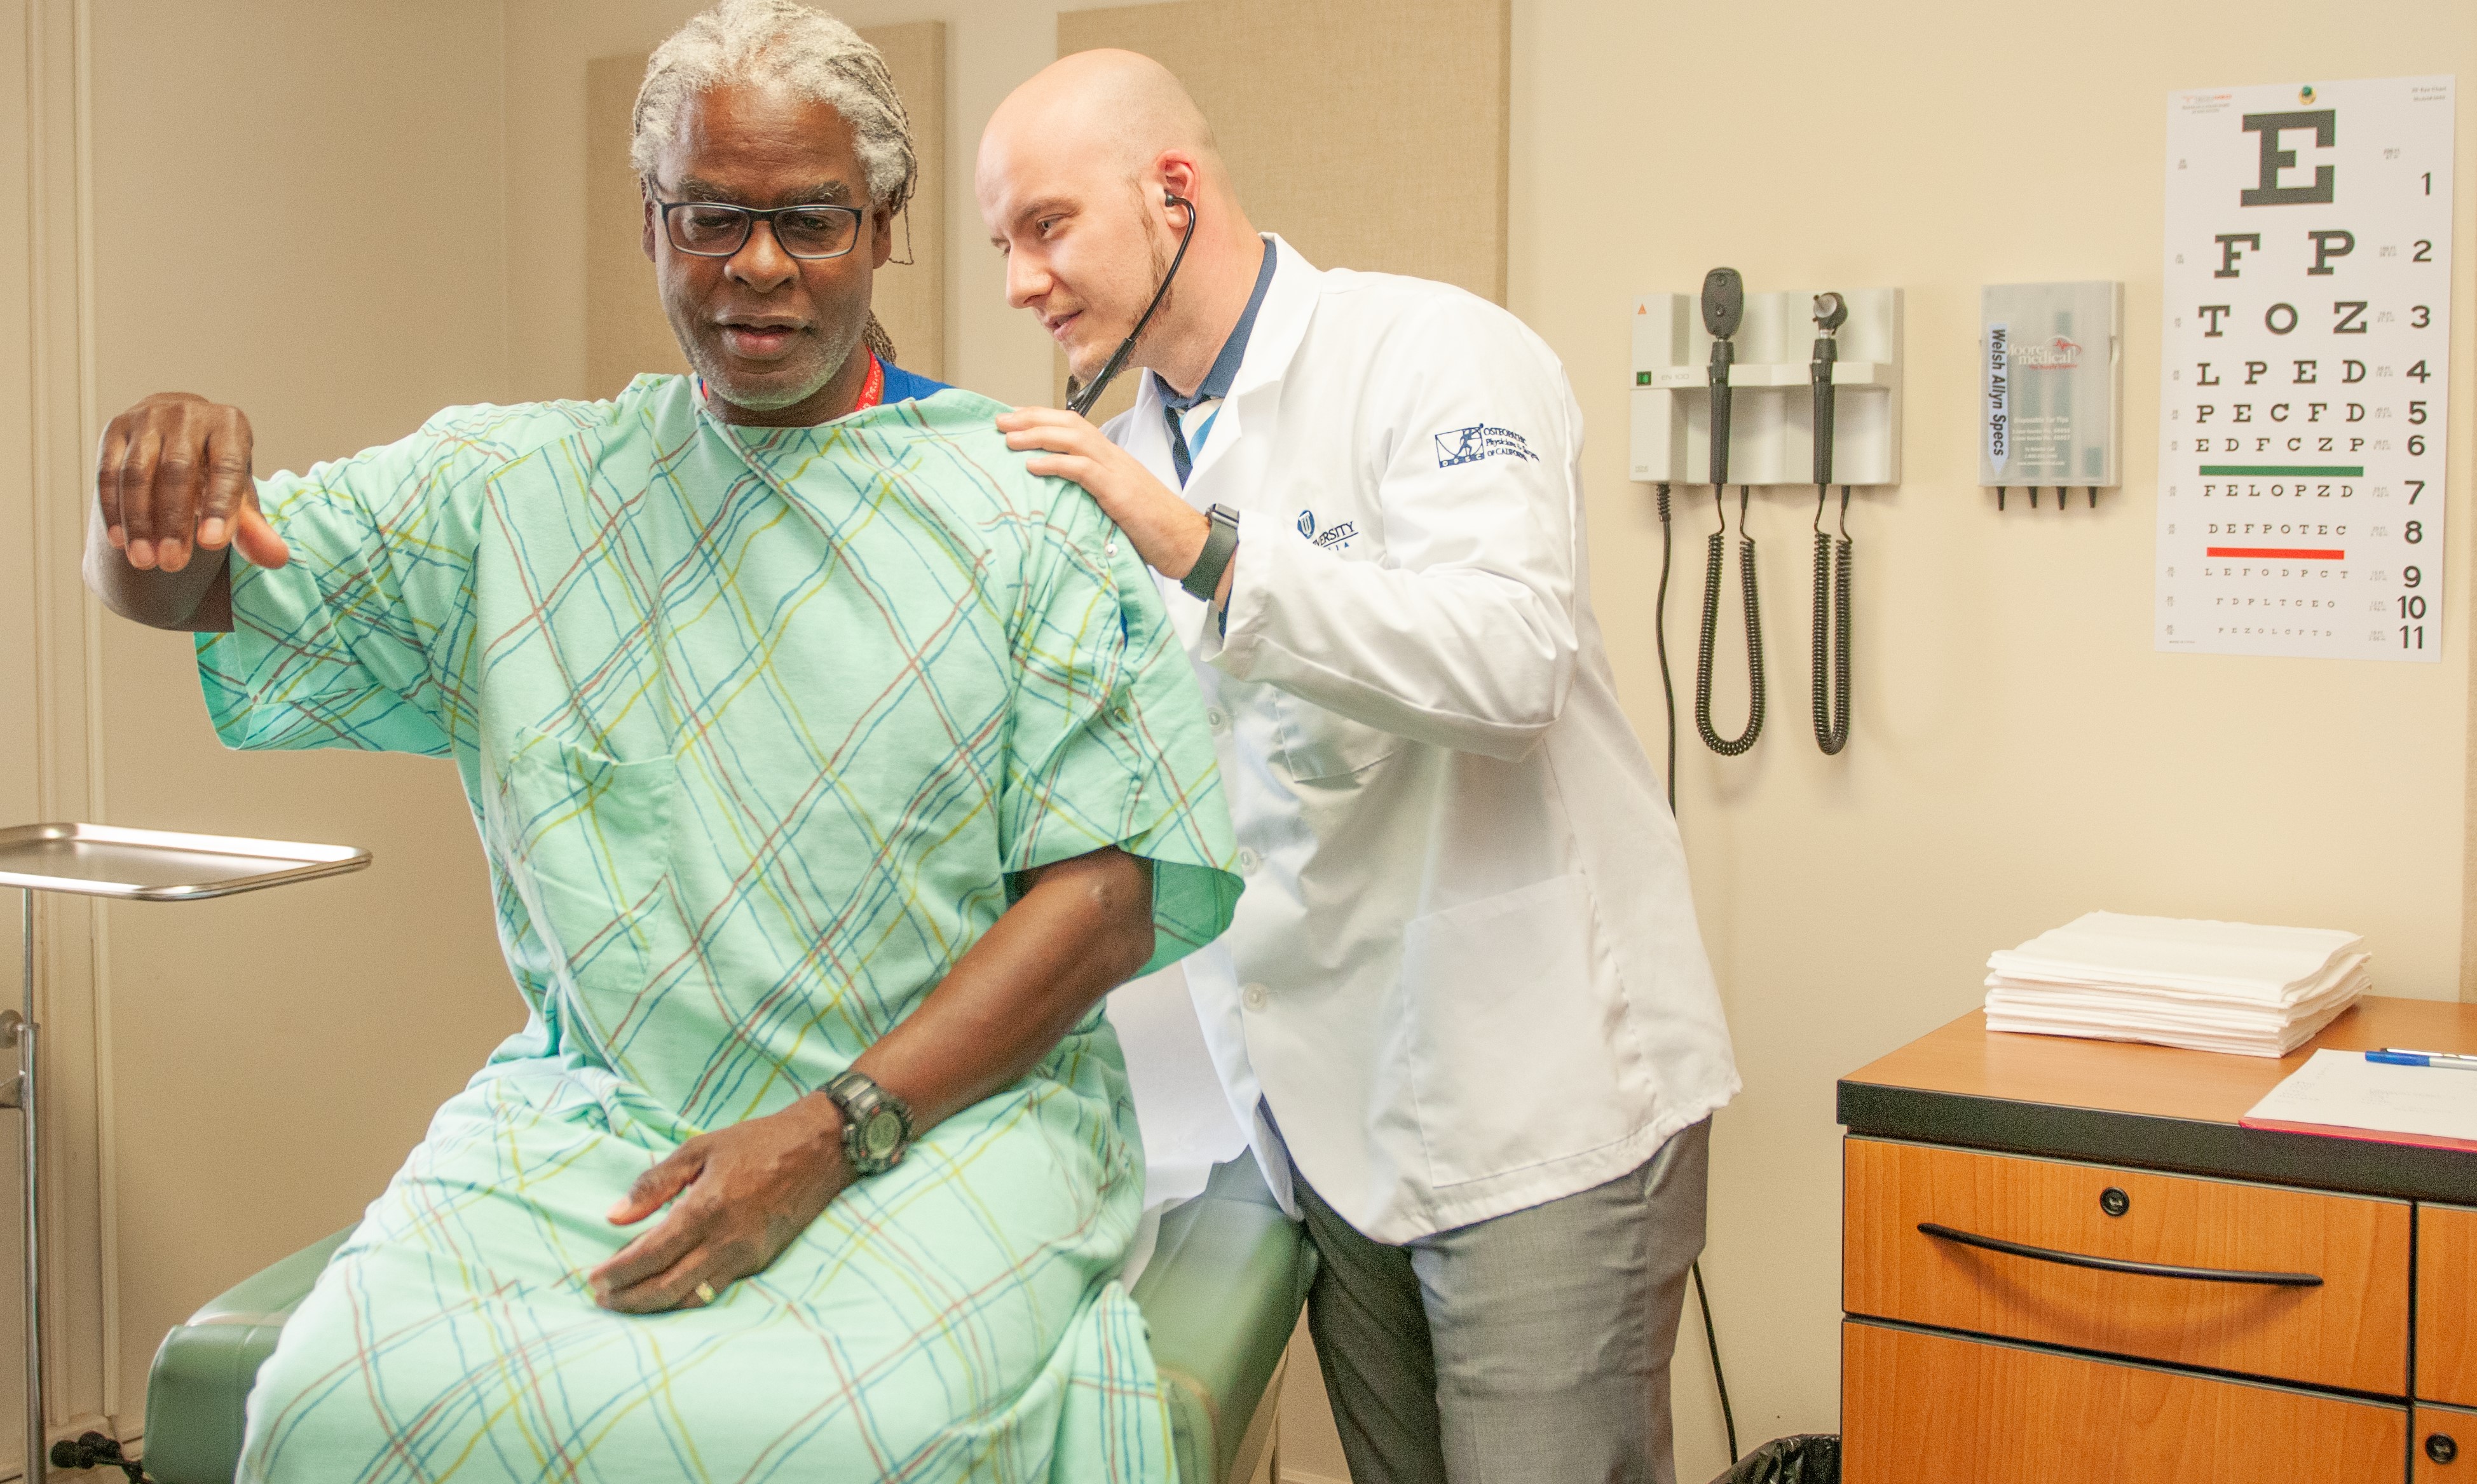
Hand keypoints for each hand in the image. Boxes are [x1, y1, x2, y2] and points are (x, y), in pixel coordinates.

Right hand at [95, 392, 287, 572]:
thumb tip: (278, 560)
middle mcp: (188, 412)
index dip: (219, 506)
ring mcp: (147, 417)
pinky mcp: (114, 428)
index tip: (211, 544)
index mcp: (229, 424)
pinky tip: (119, 542)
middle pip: (177, 469)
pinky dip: (113, 509)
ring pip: (137, 472)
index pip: (227, 466)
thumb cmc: (216, 472)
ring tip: (144, 561)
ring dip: (139, 520)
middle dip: (174, 521)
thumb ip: (254, 528)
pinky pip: (108, 472)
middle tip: (172, 564)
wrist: (178, 435)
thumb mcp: (240, 496)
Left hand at [590, 1094, 851, 1313]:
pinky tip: (665, 1291)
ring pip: (690, 1297)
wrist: (820, 1149)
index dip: (617, 1273)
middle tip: (602, 1299)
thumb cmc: (757, 1142)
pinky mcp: (760, 1262)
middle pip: (665, 1287)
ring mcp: (746, 1256)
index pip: (650, 1254)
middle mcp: (726, 1240)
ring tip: (626, 1301)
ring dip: (653, 1305)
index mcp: (706, 1208)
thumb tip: (614, 1216)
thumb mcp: (699, 1148)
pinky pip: (713, 1289)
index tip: (592, 1280)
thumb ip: (654, 1183)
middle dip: (628, 1299)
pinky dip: (684, 1296)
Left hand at [997, 406, 1209, 581]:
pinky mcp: (1118, 491)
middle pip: (1068, 423)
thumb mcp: (1116, 504)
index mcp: (1111, 458)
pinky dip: (1055, 464)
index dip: (1041, 417)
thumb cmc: (1152, 530)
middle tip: (1000, 420)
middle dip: (1031, 418)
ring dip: (1037, 435)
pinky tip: (1032, 465)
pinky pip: (1082, 469)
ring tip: (1009, 438)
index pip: (1073, 426)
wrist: (1187, 543)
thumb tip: (1060, 497)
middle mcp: (1113, 457)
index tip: (1014, 418)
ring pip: (1073, 439)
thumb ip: (1090, 493)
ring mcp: (1117, 471)